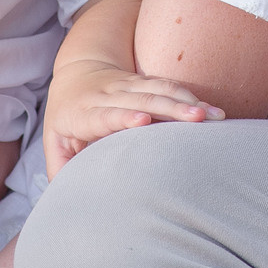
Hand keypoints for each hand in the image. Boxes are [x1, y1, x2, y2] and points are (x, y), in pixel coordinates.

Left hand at [42, 57, 220, 174]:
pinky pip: (169, 86)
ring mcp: (128, 85)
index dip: (124, 116)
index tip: (142, 120)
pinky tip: (212, 110)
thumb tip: (68, 197)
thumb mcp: (54, 141)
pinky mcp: (144, 81)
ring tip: (213, 116)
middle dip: (170, 108)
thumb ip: (59, 168)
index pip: (106, 114)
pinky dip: (191, 96)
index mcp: (85, 112)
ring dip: (188, 101)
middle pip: (142, 99)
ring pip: (159, 89)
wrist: (78, 70)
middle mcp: (109, 94)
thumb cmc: (66, 116)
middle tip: (197, 119)